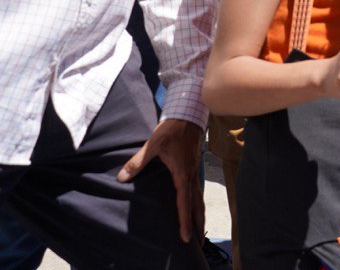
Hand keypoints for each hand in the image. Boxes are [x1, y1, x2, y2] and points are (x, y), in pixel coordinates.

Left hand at [117, 119, 203, 241]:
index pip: (184, 203)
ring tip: (199, 231)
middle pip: (196, 205)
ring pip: (198, 199)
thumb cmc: (172, 129)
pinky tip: (193, 208)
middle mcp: (191, 175)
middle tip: (199, 243)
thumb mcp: (153, 144)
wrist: (188, 114)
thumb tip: (122, 177)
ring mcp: (193, 172)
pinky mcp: (192, 168)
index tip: (184, 237)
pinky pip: (196, 191)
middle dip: (197, 224)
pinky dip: (196, 204)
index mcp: (182, 174)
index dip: (184, 221)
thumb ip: (138, 162)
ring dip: (198, 215)